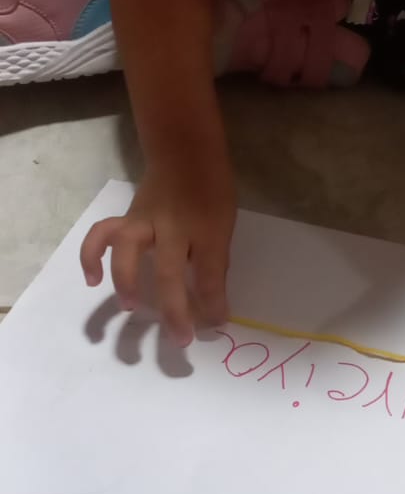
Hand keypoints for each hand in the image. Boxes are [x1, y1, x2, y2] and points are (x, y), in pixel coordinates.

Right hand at [80, 163, 236, 346]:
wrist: (185, 153)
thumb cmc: (210, 191)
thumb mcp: (224, 225)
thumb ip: (216, 262)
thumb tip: (211, 304)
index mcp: (207, 230)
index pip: (211, 273)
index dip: (214, 304)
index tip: (217, 326)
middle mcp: (174, 228)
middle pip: (170, 272)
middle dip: (175, 310)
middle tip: (180, 340)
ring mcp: (146, 221)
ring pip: (128, 250)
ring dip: (126, 281)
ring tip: (129, 308)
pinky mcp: (127, 219)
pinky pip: (102, 235)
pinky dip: (91, 257)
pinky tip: (92, 279)